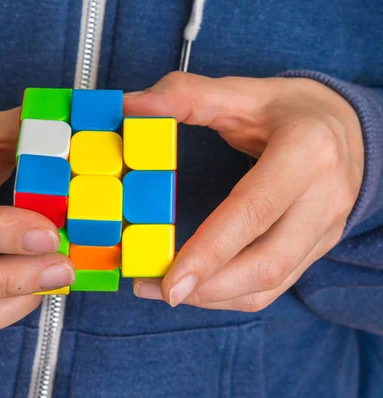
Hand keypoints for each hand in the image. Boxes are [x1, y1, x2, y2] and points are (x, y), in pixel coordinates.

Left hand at [125, 72, 363, 311]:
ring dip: (213, 297)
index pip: (253, 212)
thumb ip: (185, 96)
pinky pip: (274, 286)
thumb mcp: (241, 92)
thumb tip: (131, 104)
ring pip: (270, 285)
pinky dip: (231, 294)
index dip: (209, 251)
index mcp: (305, 153)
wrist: (346, 126)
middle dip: (206, 288)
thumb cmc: (291, 110)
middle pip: (266, 264)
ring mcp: (325, 230)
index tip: (168, 281)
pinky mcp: (318, 248)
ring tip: (163, 289)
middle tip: (152, 288)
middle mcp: (324, 199)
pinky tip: (197, 287)